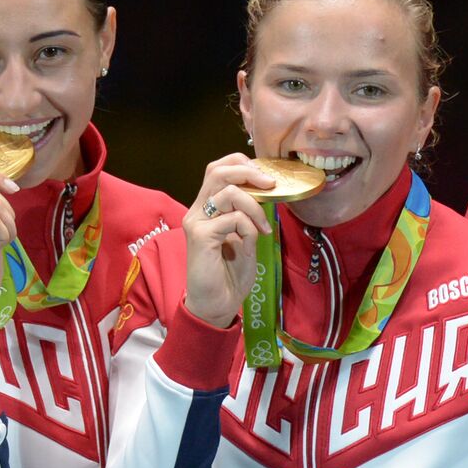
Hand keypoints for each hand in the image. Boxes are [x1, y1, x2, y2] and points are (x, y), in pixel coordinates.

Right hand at [182, 154, 274, 327]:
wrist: (216, 304)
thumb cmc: (230, 274)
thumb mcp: (245, 236)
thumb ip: (248, 214)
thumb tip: (266, 192)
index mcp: (206, 208)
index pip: (217, 169)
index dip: (241, 164)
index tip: (265, 176)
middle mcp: (197, 211)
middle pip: (218, 171)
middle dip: (249, 173)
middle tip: (271, 185)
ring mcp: (197, 222)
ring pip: (228, 192)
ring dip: (255, 206)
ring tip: (264, 226)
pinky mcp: (201, 236)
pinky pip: (234, 219)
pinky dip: (250, 227)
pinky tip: (255, 242)